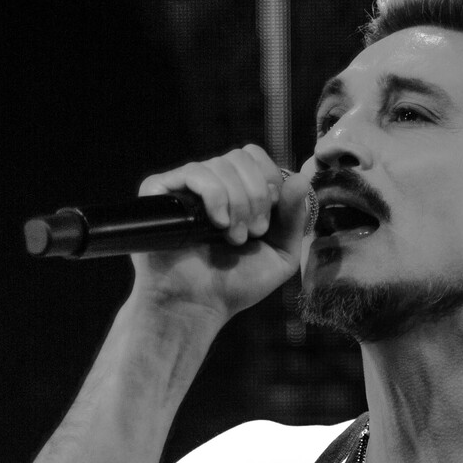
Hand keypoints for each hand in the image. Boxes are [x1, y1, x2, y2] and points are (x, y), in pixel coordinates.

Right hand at [133, 143, 314, 319]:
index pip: (255, 156)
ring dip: (237, 203)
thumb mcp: (280, 254)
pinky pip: (194, 172)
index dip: (269, 180)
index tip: (269, 218)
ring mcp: (186, 186)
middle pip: (241, 156)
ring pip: (220, 164)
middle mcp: (211, 184)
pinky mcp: (161, 191)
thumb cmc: (235, 285)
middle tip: (253, 232)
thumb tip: (301, 178)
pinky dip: (215, 196)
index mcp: (238, 191)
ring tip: (233, 237)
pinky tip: (217, 223)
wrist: (197, 306)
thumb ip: (294, 217)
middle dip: (256, 194)